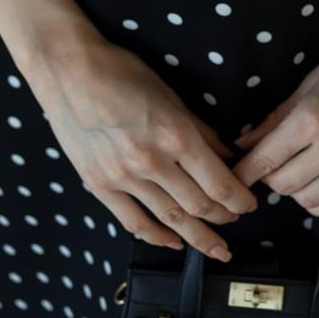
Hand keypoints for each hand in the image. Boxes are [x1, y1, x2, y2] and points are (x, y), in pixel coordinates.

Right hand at [27, 32, 258, 259]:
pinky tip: (174, 243)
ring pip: (170, 219)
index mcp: (175, 135)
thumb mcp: (172, 96)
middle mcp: (152, 161)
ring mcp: (123, 177)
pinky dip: (157, 237)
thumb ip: (202, 131)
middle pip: (199, 205)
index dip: (240, 200)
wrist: (68, 70)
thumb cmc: (122, 73)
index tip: (250, 204)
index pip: (219, 183)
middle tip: (235, 221)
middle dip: (224, 217)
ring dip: (198, 236)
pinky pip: (133, 222)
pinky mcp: (99, 185)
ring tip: (215, 246)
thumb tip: (229, 156)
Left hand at [229, 13, 318, 216]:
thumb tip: (246, 142)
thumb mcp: (310, 80)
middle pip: (283, 184)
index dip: (243, 171)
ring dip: (292, 190)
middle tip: (264, 163)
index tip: (233, 174)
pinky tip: (313, 186)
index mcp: (314, 118)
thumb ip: (276, 117)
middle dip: (266, 177)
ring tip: (290, 170)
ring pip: (309, 199)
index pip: (265, 159)